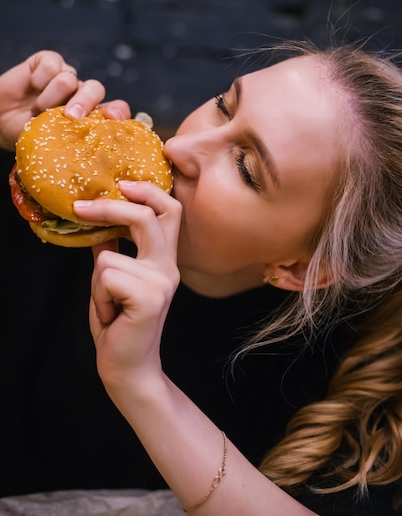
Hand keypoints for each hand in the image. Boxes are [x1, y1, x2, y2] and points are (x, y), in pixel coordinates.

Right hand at [0, 50, 129, 151]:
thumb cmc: (28, 135)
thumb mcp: (53, 145)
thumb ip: (75, 144)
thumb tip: (93, 157)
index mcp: (91, 115)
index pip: (116, 109)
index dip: (119, 112)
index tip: (113, 119)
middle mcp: (81, 94)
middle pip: (96, 89)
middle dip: (84, 102)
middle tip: (70, 117)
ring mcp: (66, 77)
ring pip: (70, 78)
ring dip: (50, 97)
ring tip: (37, 110)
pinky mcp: (48, 62)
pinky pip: (52, 65)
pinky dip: (39, 79)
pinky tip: (31, 87)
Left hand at [74, 181, 181, 392]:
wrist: (128, 367)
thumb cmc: (119, 323)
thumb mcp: (113, 280)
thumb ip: (113, 252)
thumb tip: (98, 227)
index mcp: (164, 259)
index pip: (170, 210)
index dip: (149, 190)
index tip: (120, 185)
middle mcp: (168, 267)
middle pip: (147, 216)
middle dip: (110, 208)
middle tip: (81, 208)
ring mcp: (161, 282)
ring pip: (108, 256)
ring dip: (96, 282)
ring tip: (107, 304)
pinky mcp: (149, 298)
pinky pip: (106, 276)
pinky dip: (98, 297)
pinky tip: (110, 315)